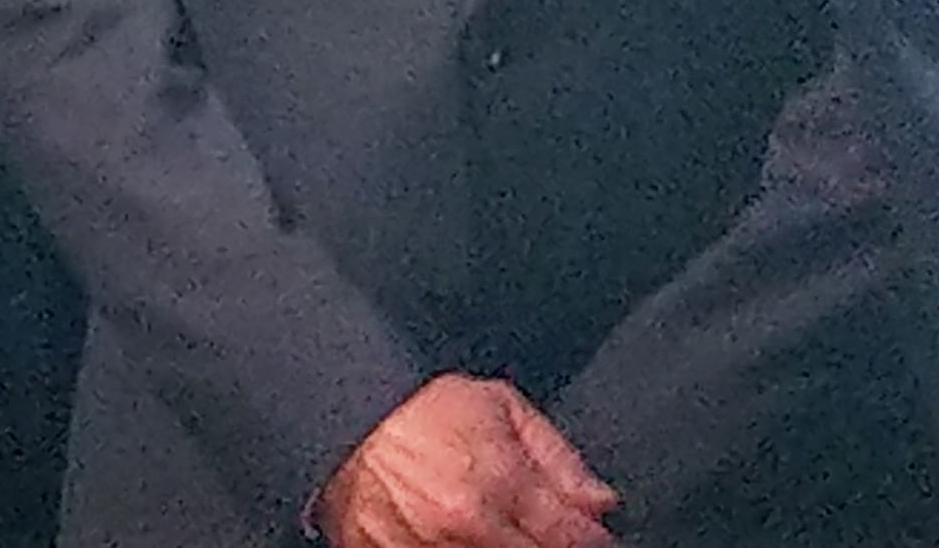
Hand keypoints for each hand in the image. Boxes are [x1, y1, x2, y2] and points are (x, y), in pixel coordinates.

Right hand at [313, 374, 618, 547]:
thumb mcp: (496, 405)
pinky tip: (462, 539)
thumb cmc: (415, 408)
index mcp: (499, 481)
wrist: (338, 416)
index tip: (588, 533)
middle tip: (538, 529)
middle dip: (550, 546)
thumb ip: (556, 455)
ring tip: (495, 528)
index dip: (590, 538)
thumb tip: (599, 501)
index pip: (577, 539)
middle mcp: (468, 526)